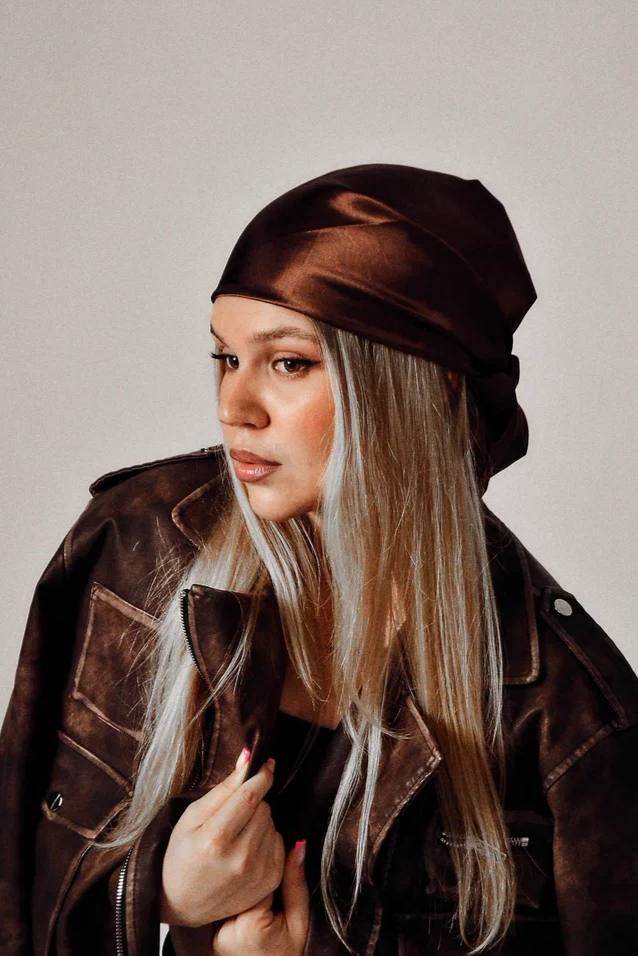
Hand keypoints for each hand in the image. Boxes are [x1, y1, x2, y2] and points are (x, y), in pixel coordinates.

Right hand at [160, 750, 284, 926]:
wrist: (184, 903)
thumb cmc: (183, 855)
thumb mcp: (192, 816)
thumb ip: (223, 788)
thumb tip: (248, 757)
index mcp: (215, 839)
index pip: (250, 796)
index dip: (261, 775)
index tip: (266, 763)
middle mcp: (240, 858)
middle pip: (263, 808)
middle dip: (253, 803)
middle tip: (233, 815)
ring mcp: (258, 872)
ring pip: (272, 823)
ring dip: (259, 822)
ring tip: (237, 836)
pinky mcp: (271, 881)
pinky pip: (279, 841)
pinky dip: (266, 839)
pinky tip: (247, 850)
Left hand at [211, 839, 308, 955]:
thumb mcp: (299, 922)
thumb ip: (296, 884)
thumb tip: (297, 844)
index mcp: (251, 924)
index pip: (257, 876)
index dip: (269, 866)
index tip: (277, 864)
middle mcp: (228, 929)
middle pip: (240, 883)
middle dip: (254, 876)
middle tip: (268, 884)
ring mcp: (217, 934)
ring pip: (231, 891)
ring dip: (243, 886)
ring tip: (261, 898)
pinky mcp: (213, 935)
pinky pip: (226, 904)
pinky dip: (237, 899)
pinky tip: (246, 903)